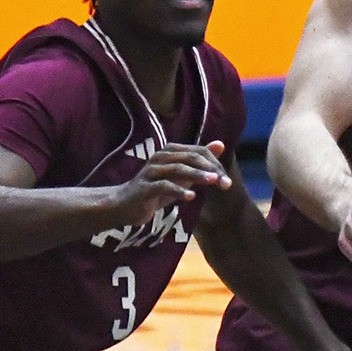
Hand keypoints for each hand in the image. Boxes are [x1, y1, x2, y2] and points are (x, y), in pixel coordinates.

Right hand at [112, 141, 232, 225]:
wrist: (124, 206)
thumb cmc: (155, 190)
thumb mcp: (181, 176)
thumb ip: (199, 162)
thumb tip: (221, 145)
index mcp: (170, 151)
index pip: (198, 152)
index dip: (215, 164)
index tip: (227, 180)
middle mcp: (161, 157)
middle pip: (190, 158)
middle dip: (210, 170)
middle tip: (226, 183)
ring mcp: (151, 171)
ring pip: (178, 169)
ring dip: (197, 176)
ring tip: (213, 182)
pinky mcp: (144, 187)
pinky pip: (163, 186)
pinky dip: (178, 190)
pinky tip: (191, 197)